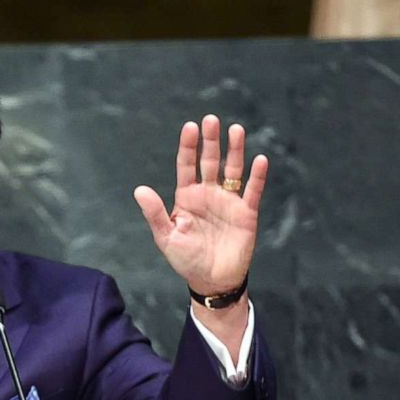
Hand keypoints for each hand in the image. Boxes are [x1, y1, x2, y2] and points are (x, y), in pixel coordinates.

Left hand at [133, 114, 267, 296]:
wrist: (211, 280)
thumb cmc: (185, 259)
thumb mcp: (166, 237)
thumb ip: (155, 213)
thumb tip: (139, 190)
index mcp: (186, 197)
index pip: (187, 166)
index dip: (188, 147)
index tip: (190, 127)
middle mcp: (207, 195)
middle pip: (209, 161)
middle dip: (210, 141)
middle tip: (211, 119)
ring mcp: (227, 202)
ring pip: (232, 170)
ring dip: (234, 151)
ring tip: (235, 129)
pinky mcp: (246, 213)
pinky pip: (252, 191)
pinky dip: (257, 176)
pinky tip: (260, 160)